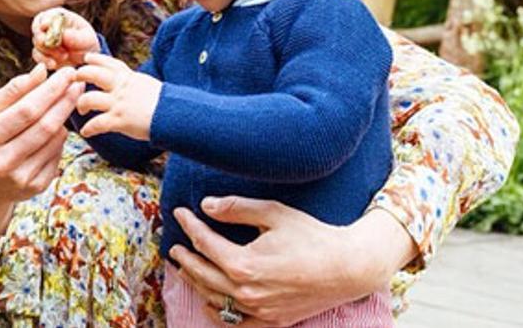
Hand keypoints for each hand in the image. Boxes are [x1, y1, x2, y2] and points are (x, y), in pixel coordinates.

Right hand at [0, 64, 82, 256]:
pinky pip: (58, 155)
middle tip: (77, 83)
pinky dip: (60, 139)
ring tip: (66, 103)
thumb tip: (42, 70)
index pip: (27, 110)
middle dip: (65, 101)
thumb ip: (15, 89)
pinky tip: (57, 130)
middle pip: (45, 126)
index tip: (67, 73)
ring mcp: (21, 178)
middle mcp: (3, 161)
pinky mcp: (35, 188)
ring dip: (64, 118)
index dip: (51, 90)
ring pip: (55, 140)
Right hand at [31, 8, 97, 68]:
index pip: (46, 16)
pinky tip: (53, 64)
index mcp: (58, 17)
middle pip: (37, 30)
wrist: (86, 57)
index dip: (44, 21)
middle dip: (44, 39)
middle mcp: (47, 26)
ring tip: (64, 56)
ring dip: (48, 52)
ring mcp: (43, 40)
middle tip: (57, 47)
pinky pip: (37, 56)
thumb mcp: (87, 38)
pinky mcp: (42, 53)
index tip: (45, 27)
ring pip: (37, 44)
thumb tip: (64, 35)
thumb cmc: (87, 42)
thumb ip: (77, 37)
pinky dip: (44, 60)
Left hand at [72, 52, 160, 139]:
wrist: (174, 115)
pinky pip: (96, 124)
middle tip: (74, 81)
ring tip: (81, 110)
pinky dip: (88, 129)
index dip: (95, 59)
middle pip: (92, 74)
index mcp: (128, 77)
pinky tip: (86, 132)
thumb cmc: (164, 102)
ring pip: (89, 99)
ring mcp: (118, 104)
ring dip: (81, 104)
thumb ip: (132, 82)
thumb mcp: (146, 84)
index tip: (86, 59)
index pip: (108, 63)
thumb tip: (126, 82)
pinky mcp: (119, 121)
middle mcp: (121, 87)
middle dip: (80, 75)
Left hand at [168, 198, 414, 324]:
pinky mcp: (272, 321)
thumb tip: (207, 206)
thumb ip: (237, 209)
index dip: (189, 226)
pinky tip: (210, 302)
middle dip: (185, 257)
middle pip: (202, 274)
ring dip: (196, 282)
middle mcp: (246, 292)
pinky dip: (218, 313)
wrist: (348, 267)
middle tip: (175, 245)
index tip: (180, 213)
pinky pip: (235, 324)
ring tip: (185, 268)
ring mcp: (258, 311)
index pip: (204, 243)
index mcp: (244, 264)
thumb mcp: (274, 213)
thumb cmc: (313, 236)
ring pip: (214, 299)